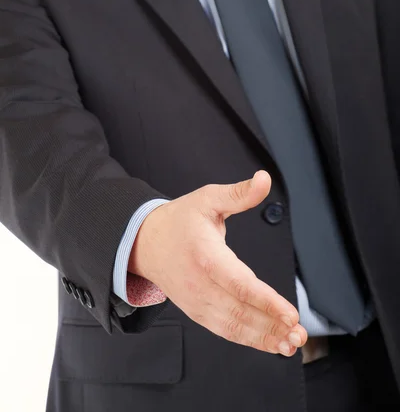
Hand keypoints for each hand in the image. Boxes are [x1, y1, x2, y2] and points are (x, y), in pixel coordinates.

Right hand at [129, 171, 306, 355]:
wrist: (146, 243)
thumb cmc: (179, 220)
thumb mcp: (208, 198)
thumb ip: (239, 193)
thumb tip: (264, 179)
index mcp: (206, 255)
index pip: (240, 284)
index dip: (266, 302)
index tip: (290, 313)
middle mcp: (201, 284)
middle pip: (239, 312)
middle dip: (272, 326)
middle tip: (299, 333)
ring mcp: (198, 301)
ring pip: (233, 327)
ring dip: (264, 338)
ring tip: (291, 343)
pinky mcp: (198, 311)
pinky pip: (224, 330)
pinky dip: (249, 339)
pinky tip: (270, 342)